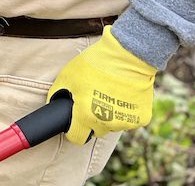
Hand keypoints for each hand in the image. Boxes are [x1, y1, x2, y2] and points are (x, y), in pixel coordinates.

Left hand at [48, 26, 155, 143]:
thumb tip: (52, 102)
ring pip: (114, 125)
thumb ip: (57, 93)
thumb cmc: (94, 65)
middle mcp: (107, 124)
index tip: (74, 124)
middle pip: (96, 131)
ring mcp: (126, 122)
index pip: (76, 137)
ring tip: (109, 94)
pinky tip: (124, 95)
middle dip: (92, 120)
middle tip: (93, 101)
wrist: (125, 57)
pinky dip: (127, 111)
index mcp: (86, 116)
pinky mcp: (142, 118)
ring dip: (111, 115)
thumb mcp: (67, 76)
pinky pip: (131, 119)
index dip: (73, 131)